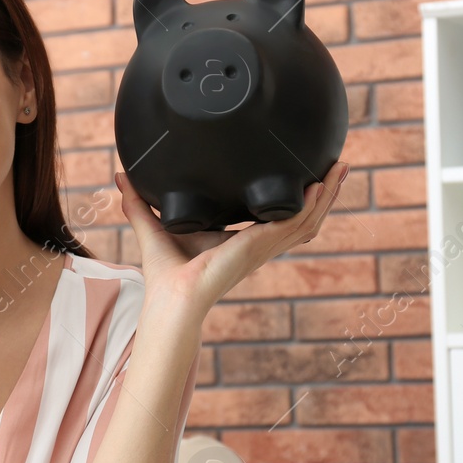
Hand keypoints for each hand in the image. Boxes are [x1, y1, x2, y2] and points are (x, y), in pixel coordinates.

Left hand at [115, 161, 349, 314]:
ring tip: (341, 169)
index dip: (299, 199)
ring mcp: (264, 247)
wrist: (171, 296)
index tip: (311, 177)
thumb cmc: (166, 273)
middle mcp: (261, 244)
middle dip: (325, 193)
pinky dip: (311, 206)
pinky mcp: (260, 246)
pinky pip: (295, 224)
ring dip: (327, 196)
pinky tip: (321, 187)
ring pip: (308, 220)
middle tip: (340, 165)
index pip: (280, 218)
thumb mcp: (153, 225)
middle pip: (304, 216)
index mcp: (244, 241)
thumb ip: (138, 201)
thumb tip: (121, 176)